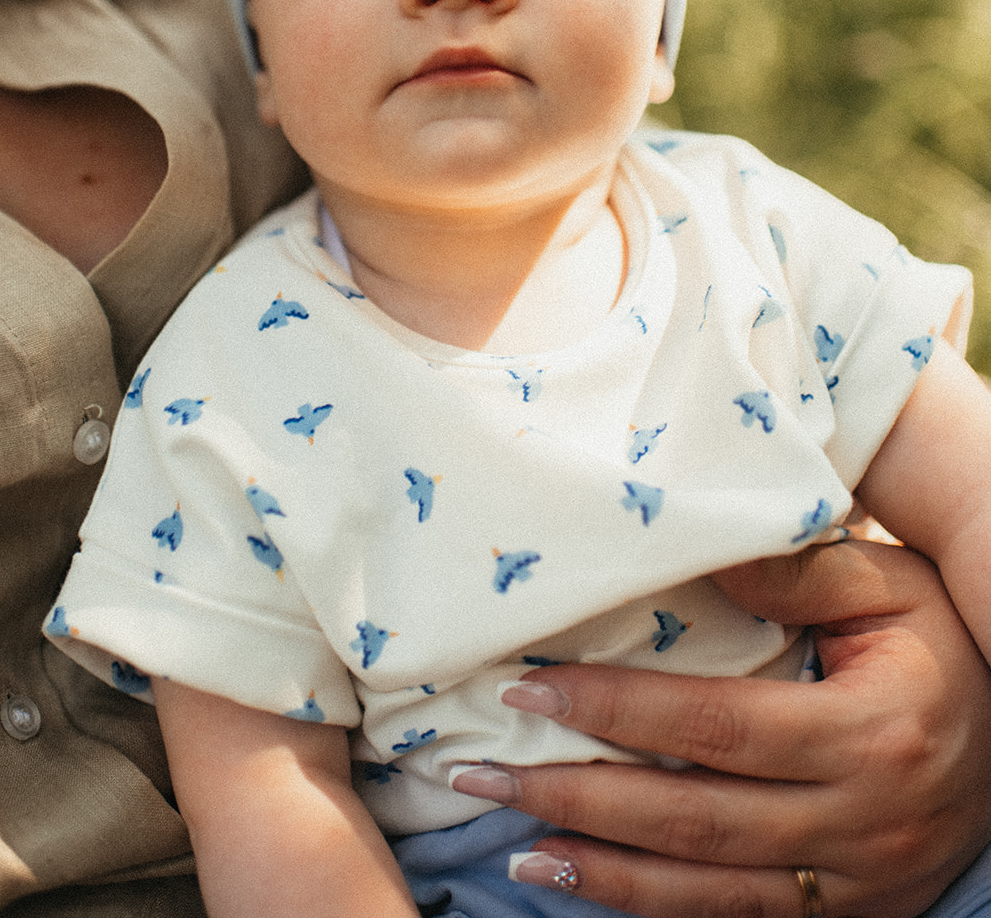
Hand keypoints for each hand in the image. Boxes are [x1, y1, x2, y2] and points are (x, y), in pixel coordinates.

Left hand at [451, 542, 990, 915]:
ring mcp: (859, 882)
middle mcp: (862, 820)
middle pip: (693, 820)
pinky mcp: (852, 914)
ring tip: (518, 843)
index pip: (715, 724)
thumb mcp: (893, 586)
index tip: (529, 685)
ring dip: (602, 872)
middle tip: (484, 773)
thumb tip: (702, 548)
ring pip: (708, 892)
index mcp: (870, 729)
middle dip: (578, 797)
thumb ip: (800, 570)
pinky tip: (591, 888)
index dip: (615, 711)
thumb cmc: (948, 646)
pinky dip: (658, 913)